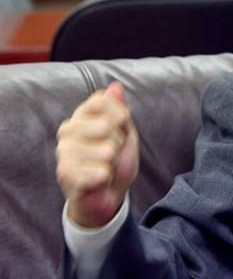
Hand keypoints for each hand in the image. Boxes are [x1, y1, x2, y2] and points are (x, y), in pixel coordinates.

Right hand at [56, 82, 139, 227]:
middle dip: (118, 142)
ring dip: (112, 163)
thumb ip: (119, 108)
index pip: (103, 102)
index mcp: (81, 115)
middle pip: (108, 126)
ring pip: (107, 151)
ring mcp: (63, 151)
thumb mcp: (124, 131)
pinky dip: (106, 178)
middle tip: (111, 153)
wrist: (107, 192)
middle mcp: (67, 130)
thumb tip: (115, 86)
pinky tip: (99, 180)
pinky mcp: (64, 173)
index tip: (119, 129)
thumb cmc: (114, 159)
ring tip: (104, 166)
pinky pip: (101, 172)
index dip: (120, 117)